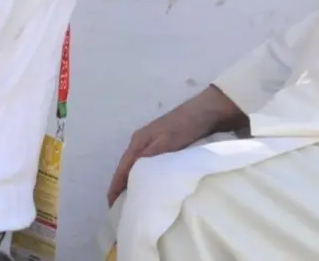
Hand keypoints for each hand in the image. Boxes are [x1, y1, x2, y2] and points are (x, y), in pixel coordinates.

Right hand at [106, 85, 245, 205]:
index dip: (115, 187)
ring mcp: (153, 143)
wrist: (208, 110)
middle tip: (122, 208)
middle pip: (127, 168)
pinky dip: (146, 176)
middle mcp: (142, 142)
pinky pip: (149, 165)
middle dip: (122, 186)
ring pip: (138, 167)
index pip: (122, 169)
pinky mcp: (165, 146)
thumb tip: (131, 177)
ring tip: (134, 201)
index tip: (111, 206)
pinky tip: (151, 186)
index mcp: (138, 142)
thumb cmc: (185, 126)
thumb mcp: (166, 142)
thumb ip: (148, 158)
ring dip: (134, 182)